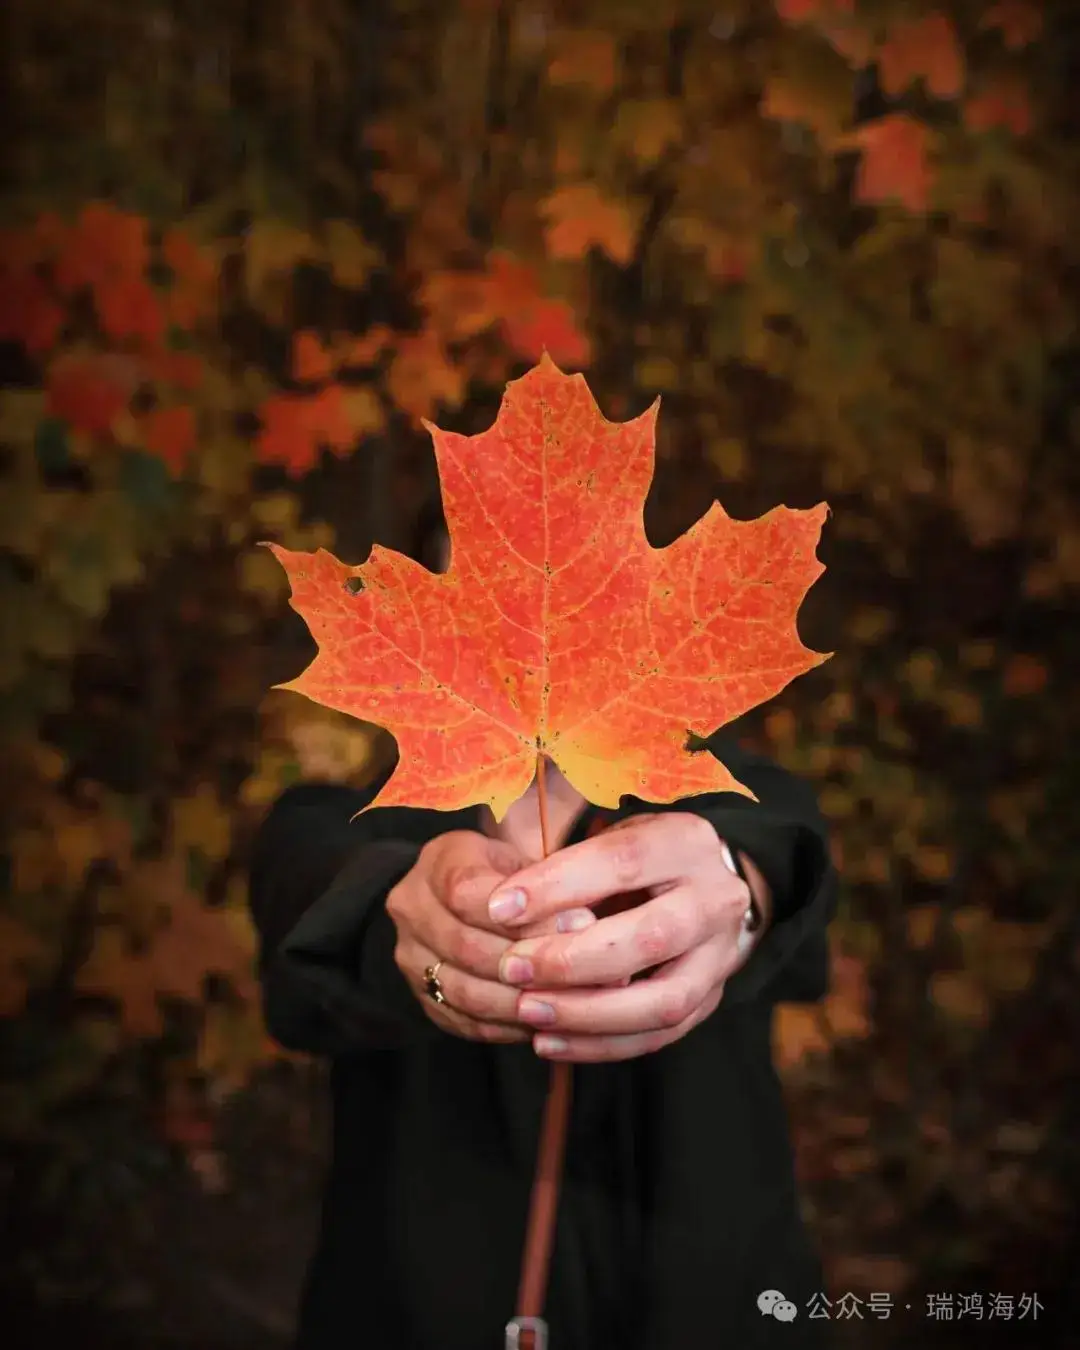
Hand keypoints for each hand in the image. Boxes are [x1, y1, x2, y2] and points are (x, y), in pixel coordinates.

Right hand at [387, 830, 596, 1043]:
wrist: (455, 902)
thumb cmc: (503, 877)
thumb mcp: (522, 861)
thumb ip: (545, 887)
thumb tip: (586, 924)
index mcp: (438, 863)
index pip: (468, 893)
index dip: (524, 914)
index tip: (578, 924)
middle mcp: (412, 910)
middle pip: (467, 946)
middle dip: (529, 962)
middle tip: (583, 971)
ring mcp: (411, 959)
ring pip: (466, 991)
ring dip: (521, 1001)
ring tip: (569, 1002)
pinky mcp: (424, 998)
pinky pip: (466, 1022)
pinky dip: (510, 1026)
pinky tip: (546, 1021)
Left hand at [485, 812, 768, 1062]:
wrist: (704, 885)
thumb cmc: (640, 860)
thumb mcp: (610, 840)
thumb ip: (569, 870)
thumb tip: (507, 912)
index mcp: (686, 842)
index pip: (622, 862)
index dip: (557, 886)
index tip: (500, 908)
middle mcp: (717, 899)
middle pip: (651, 938)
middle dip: (573, 960)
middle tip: (512, 967)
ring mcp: (722, 955)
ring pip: (664, 1000)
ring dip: (588, 1013)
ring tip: (528, 1011)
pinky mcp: (711, 998)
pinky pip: (660, 1035)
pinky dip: (601, 1045)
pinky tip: (550, 1041)